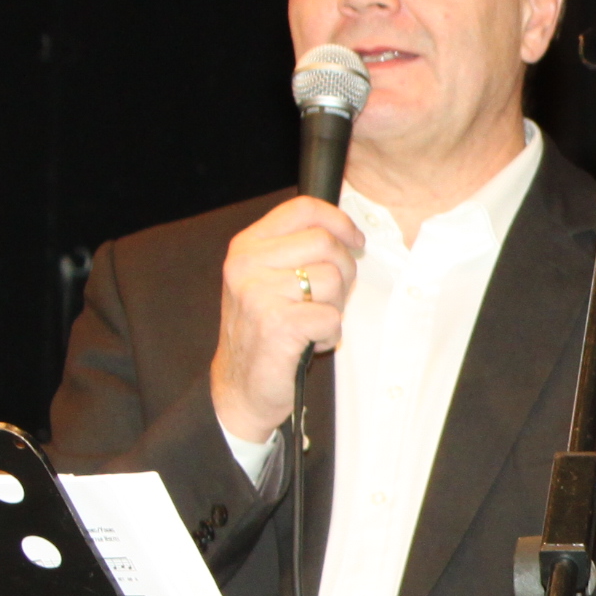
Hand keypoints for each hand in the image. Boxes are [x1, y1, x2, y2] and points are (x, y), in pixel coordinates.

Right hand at [210, 194, 363, 444]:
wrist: (240, 386)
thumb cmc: (264, 331)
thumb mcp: (269, 280)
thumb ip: (296, 251)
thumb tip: (345, 233)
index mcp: (246, 247)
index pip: (302, 209)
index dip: (339, 221)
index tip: (356, 242)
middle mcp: (246, 265)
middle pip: (325, 243)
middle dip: (344, 272)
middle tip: (331, 297)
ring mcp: (258, 294)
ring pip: (333, 280)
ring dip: (336, 306)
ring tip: (312, 322)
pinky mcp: (276, 325)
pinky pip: (331, 317)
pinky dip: (330, 334)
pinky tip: (309, 342)